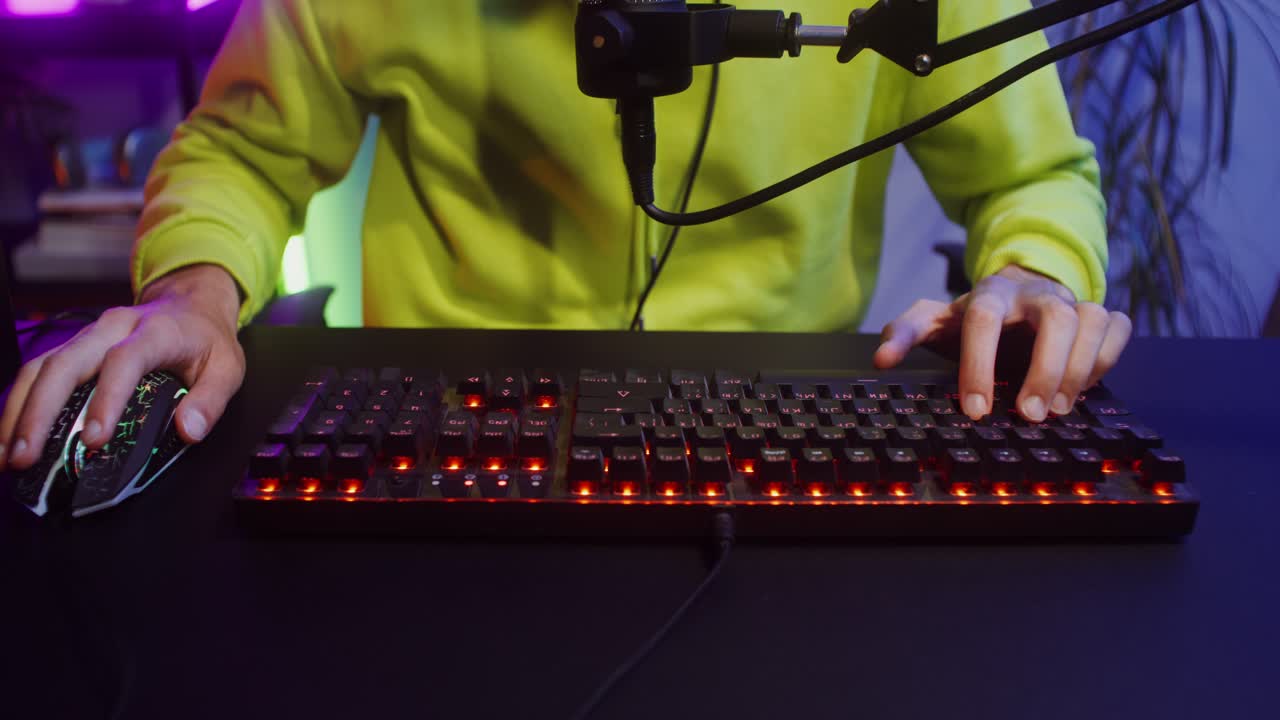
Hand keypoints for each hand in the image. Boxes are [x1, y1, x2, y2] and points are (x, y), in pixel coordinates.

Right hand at [0, 264, 245, 471]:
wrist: (191, 302)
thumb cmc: (206, 338)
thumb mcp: (228, 367)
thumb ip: (212, 400)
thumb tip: (189, 431)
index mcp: (154, 332)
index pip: (123, 362)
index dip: (106, 400)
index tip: (94, 440)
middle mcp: (113, 328)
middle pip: (64, 364)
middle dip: (40, 413)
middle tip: (26, 458)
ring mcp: (88, 336)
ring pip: (41, 367)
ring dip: (19, 412)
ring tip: (7, 455)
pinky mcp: (74, 347)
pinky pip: (38, 371)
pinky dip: (21, 403)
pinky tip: (10, 434)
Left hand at [873, 265, 1131, 421]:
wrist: (1016, 295)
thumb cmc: (970, 319)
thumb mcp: (934, 322)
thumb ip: (905, 334)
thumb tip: (881, 360)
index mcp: (990, 293)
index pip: (984, 320)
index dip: (979, 365)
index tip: (975, 410)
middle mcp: (1034, 294)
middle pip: (1054, 318)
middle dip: (1045, 370)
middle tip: (1030, 417)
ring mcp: (1071, 302)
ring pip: (1091, 321)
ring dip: (1079, 369)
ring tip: (1059, 411)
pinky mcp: (1098, 314)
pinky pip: (1117, 327)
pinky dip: (1107, 356)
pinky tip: (1086, 386)